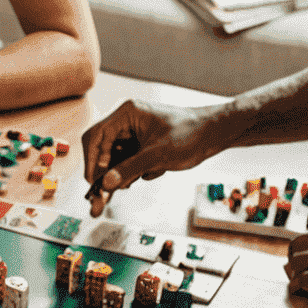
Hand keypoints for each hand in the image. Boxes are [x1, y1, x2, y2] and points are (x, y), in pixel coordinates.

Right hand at [80, 100, 223, 215]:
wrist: (215, 133)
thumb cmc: (191, 134)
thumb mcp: (158, 155)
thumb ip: (129, 169)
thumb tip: (106, 184)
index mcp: (126, 114)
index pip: (96, 137)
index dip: (92, 161)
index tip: (95, 182)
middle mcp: (126, 123)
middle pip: (101, 149)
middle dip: (104, 171)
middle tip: (104, 192)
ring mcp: (133, 135)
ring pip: (114, 159)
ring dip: (122, 173)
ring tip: (135, 180)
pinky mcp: (141, 146)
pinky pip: (127, 162)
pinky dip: (135, 172)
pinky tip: (153, 171)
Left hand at [286, 225, 307, 307]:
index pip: (301, 239)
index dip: (296, 254)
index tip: (297, 264)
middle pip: (294, 251)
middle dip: (292, 266)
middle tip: (295, 276)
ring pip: (296, 267)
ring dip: (296, 279)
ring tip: (300, 287)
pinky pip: (304, 282)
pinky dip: (300, 289)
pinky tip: (306, 294)